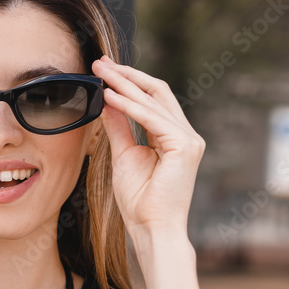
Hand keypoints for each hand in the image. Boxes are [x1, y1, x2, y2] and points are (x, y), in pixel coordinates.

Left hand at [92, 55, 204, 234]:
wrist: (151, 227)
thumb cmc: (139, 199)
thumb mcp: (124, 155)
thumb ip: (119, 127)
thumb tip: (108, 102)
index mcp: (174, 136)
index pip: (152, 98)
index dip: (128, 81)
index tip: (103, 69)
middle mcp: (186, 134)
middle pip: (156, 92)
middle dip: (126, 74)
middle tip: (99, 61)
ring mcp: (189, 139)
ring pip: (154, 100)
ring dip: (124, 84)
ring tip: (100, 72)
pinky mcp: (184, 147)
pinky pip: (151, 119)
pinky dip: (129, 106)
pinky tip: (109, 96)